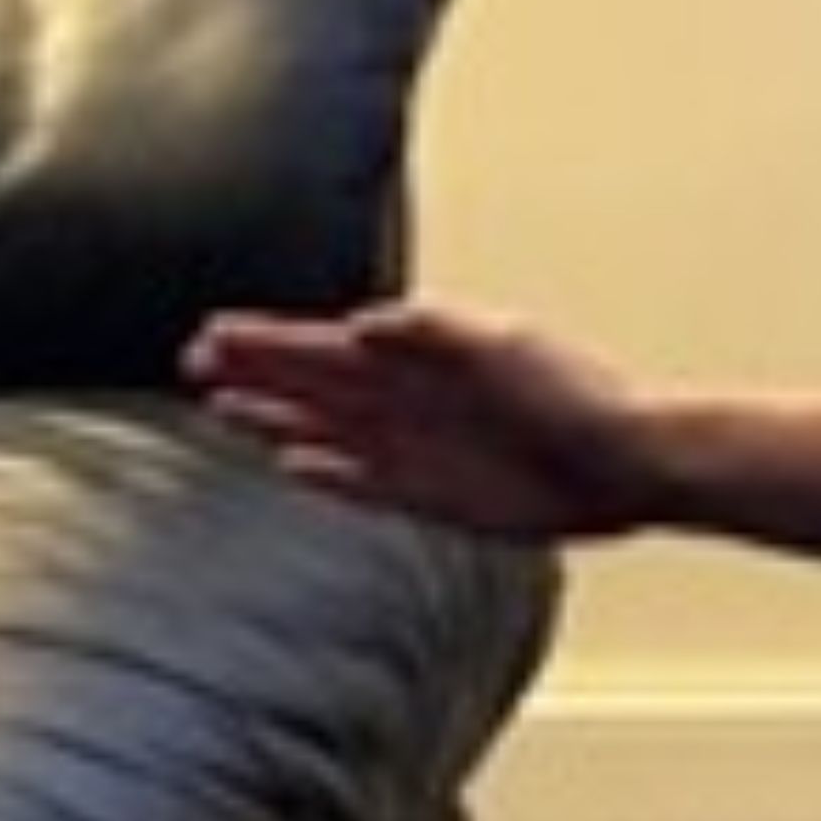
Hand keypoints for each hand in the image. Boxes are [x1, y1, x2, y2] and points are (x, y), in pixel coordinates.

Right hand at [184, 298, 668, 545]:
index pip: (328, 345)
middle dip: (257, 372)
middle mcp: (413, 400)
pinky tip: (290, 466)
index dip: (270, 340)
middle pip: (316, 383)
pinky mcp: (437, 496)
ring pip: (329, 430)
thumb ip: (436, 336)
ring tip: (222, 408)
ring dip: (279, 419)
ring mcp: (420, 448)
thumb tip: (364, 323)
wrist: (628, 461)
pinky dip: (329, 474)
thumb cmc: (576, 395)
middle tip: (193, 362)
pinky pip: (366, 483)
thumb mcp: (507, 350)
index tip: (214, 331)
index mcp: (424, 355)